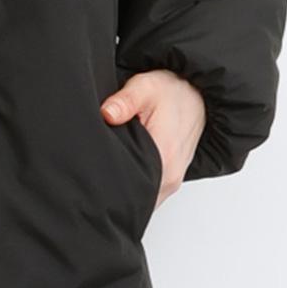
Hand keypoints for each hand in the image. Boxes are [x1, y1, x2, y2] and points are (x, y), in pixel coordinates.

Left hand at [101, 69, 205, 211]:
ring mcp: (171, 181)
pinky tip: (119, 172)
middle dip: (111, 191)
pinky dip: (135, 186)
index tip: (90, 175)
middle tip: (89, 174)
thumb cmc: (172, 93)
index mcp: (164, 157)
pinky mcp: (169, 179)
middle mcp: (170, 176)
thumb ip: (125, 101)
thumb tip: (106, 114)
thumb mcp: (145, 88)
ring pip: (143, 199)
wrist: (196, 96)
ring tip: (102, 172)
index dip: (107, 184)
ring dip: (124, 189)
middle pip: (136, 199)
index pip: (131, 189)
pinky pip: (149, 193)